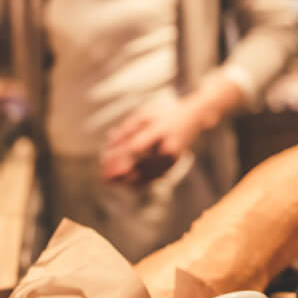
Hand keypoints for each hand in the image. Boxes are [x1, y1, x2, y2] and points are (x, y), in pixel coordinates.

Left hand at [100, 94, 219, 184]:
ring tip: (111, 181)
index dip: (119, 157)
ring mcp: (172, 158)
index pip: (136, 146)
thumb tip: (109, 145)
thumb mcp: (145, 115)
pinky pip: (154, 178)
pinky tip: (125, 183)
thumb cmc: (165, 115)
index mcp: (160, 130)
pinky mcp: (173, 165)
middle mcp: (168, 147)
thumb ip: (127, 129)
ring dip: (128, 181)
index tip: (104, 162)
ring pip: (148, 176)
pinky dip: (139, 182)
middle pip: (141, 166)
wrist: (194, 118)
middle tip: (104, 178)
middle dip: (122, 174)